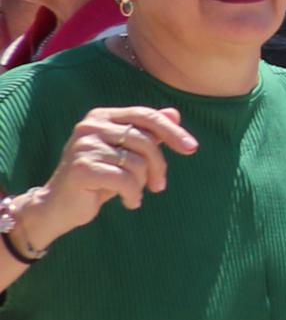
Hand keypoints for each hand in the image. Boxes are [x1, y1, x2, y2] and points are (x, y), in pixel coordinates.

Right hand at [27, 103, 194, 240]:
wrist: (59, 206)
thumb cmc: (97, 178)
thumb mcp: (125, 154)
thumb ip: (147, 133)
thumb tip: (175, 112)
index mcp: (101, 116)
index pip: (145, 115)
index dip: (172, 131)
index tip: (192, 148)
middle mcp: (89, 126)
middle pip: (145, 140)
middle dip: (159, 166)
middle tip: (159, 185)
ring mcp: (83, 146)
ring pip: (137, 162)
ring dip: (142, 183)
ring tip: (134, 193)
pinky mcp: (82, 168)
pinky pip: (125, 180)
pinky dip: (133, 195)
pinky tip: (130, 202)